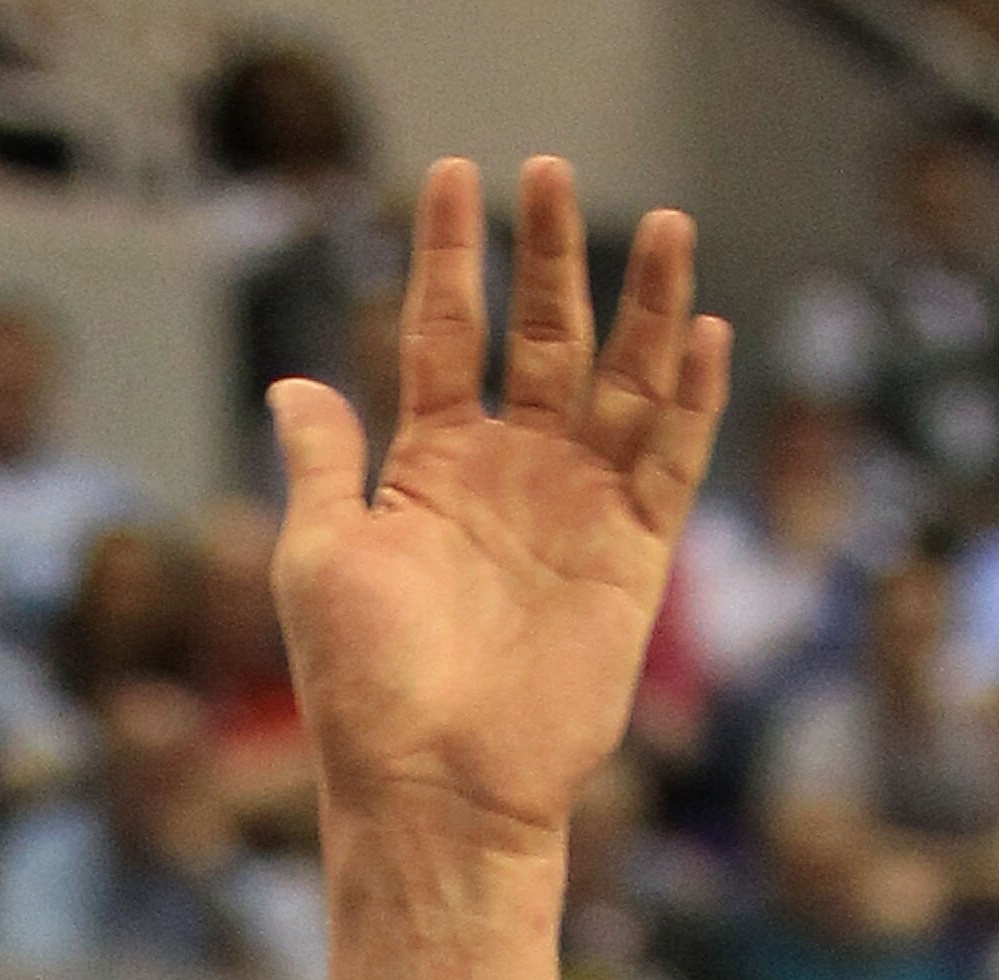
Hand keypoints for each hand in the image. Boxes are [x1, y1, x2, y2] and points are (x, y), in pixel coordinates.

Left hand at [269, 157, 726, 855]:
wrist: (433, 789)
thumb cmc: (362, 690)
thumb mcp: (320, 558)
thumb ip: (323, 462)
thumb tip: (292, 384)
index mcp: (431, 468)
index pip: (443, 335)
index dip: (449, 257)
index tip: (453, 177)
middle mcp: (509, 475)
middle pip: (540, 338)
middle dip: (552, 255)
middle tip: (555, 171)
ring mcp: (574, 509)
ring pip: (622, 381)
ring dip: (647, 306)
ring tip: (665, 226)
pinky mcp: (631, 557)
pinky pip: (672, 462)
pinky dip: (694, 400)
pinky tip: (705, 333)